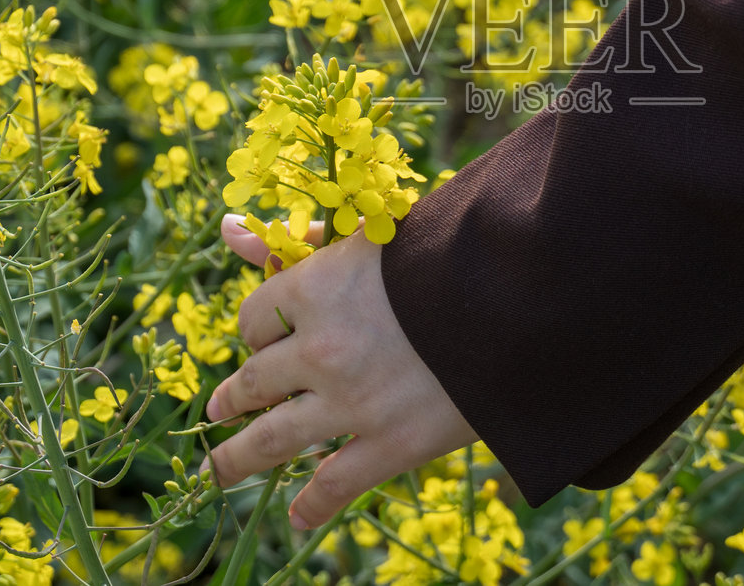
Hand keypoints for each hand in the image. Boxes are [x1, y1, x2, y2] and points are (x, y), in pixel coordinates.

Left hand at [206, 214, 479, 528]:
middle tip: (219, 411)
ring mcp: (351, 404)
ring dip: (236, 459)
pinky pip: (334, 486)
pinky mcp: (390, 446)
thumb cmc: (449, 254)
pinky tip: (298, 516)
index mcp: (313, 288)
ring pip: (271, 440)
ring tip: (219, 470)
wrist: (523, 299)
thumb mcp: (372, 235)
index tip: (264, 341)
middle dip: (232, 398)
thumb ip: (302, 238)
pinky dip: (310, 505)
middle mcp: (320, 350)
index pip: (255, 318)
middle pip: (252, 382)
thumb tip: (229, 227)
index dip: (257, 330)